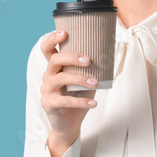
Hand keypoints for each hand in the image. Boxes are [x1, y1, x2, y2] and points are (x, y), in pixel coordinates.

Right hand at [39, 30, 97, 154]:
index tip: (64, 32)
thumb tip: (110, 51)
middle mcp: (47, 76)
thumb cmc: (77, 97)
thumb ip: (90, 68)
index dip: (53, 39)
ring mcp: (46, 90)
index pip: (47, 49)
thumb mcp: (84, 80)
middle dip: (72, 57)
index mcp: (54, 68)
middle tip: (89, 60)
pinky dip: (81, 102)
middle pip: (54, 60)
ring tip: (96, 83)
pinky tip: (93, 104)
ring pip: (60, 79)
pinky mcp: (49, 104)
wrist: (69, 123)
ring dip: (80, 79)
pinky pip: (65, 101)